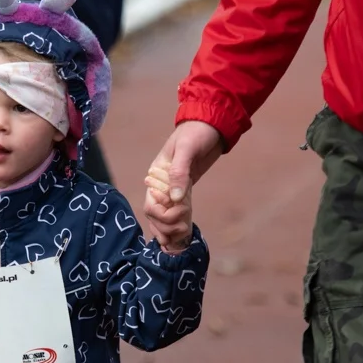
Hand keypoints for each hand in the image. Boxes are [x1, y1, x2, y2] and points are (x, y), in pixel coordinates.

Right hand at [142, 121, 222, 247]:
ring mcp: (173, 189)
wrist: (211, 125)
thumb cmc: (196, 133)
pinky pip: (178, 211)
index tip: (183, 211)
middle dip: (166, 227)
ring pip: (165, 216)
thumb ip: (179, 173)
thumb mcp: (187, 149)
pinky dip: (178, 224)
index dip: (164, 215)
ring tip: (183, 238)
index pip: (151, 204)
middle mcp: (161, 184)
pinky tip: (184, 235)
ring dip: (171, 230)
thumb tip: (175, 198)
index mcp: (156, 175)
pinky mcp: (185, 190)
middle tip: (183, 231)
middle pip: (155, 214)